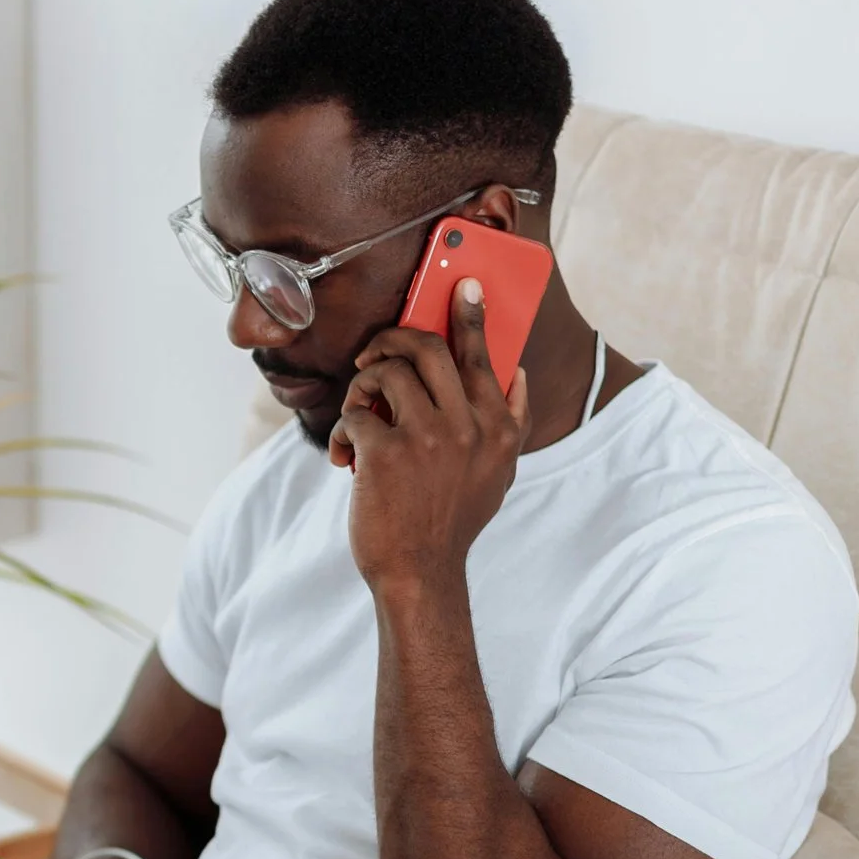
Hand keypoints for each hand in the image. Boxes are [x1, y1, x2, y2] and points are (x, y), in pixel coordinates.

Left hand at [329, 276, 530, 597]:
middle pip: (427, 348)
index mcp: (498, 428)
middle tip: (371, 352)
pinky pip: (354, 413)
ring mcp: (427, 437)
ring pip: (385, 373)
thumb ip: (509, 422)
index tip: (463, 284)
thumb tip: (516, 372)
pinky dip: (342, 432)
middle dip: (391, 338)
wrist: (419, 573)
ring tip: (358, 416)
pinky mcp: (385, 452)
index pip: (484, 358)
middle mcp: (469, 426)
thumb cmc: (451, 522)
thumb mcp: (497, 474)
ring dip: (361, 388)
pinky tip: (344, 458)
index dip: (471, 316)